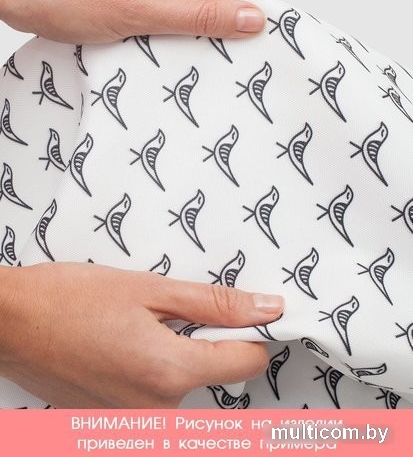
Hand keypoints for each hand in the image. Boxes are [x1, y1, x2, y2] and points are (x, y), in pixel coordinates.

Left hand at [0, 0, 264, 43]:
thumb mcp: (138, 10)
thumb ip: (198, 17)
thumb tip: (251, 19)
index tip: (240, 34)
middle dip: (196, 24)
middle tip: (174, 47)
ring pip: (183, 6)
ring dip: (171, 31)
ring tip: (141, 41)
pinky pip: (162, 10)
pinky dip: (156, 30)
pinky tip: (136, 40)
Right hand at [0, 262, 283, 407]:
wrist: (10, 323)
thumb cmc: (71, 298)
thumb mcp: (149, 289)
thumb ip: (215, 304)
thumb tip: (268, 308)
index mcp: (169, 373)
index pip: (248, 361)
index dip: (254, 331)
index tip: (248, 309)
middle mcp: (157, 412)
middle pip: (216, 373)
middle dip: (208, 340)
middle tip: (172, 308)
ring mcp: (134, 423)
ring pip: (186, 384)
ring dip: (179, 352)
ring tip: (140, 323)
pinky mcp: (116, 423)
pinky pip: (156, 395)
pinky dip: (154, 368)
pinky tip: (125, 343)